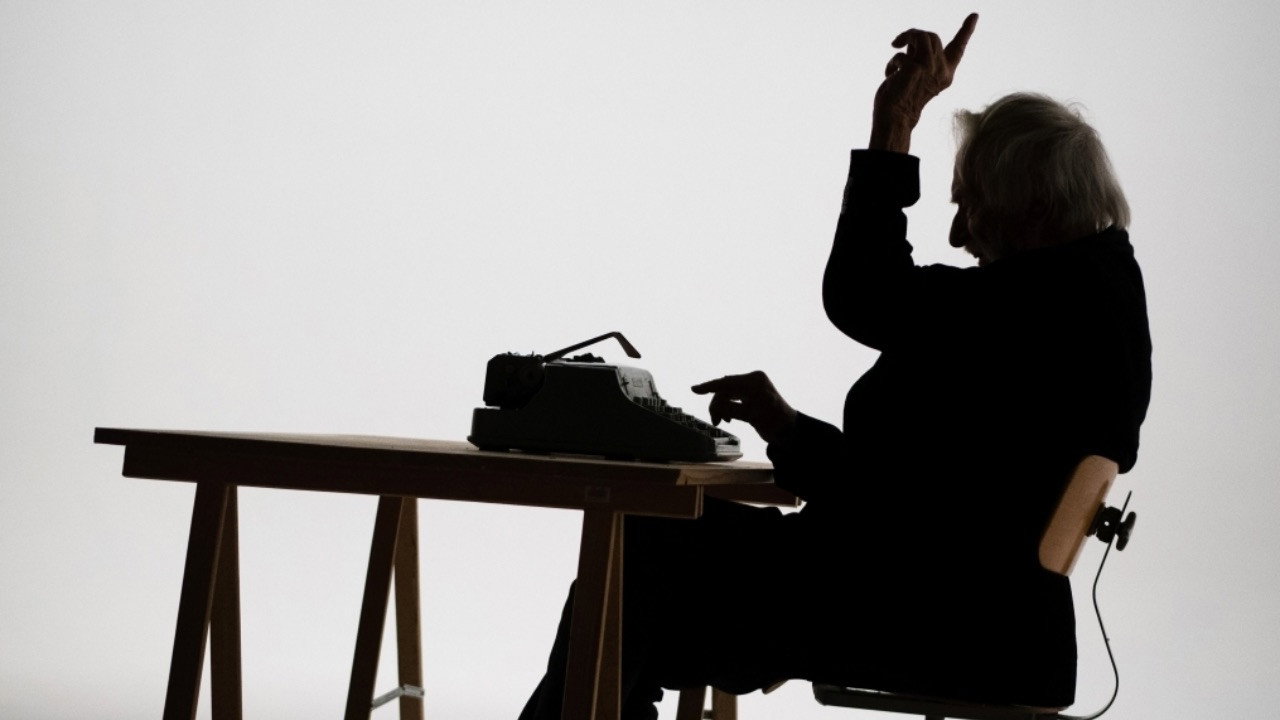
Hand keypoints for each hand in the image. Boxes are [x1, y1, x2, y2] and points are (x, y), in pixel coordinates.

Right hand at [691, 371, 797, 443]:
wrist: (789, 432)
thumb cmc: (775, 423)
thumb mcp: (751, 416)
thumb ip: (731, 410)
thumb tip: (715, 409)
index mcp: (755, 381)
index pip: (727, 382)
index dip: (709, 386)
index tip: (694, 389)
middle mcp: (753, 380)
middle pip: (725, 389)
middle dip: (717, 405)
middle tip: (715, 422)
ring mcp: (752, 386)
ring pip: (727, 394)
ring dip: (721, 408)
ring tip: (721, 423)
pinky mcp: (750, 394)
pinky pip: (732, 398)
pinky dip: (727, 408)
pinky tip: (728, 419)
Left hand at [870, 13, 977, 151]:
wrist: (895, 117)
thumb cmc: (902, 98)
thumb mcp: (917, 74)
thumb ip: (919, 57)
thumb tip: (912, 39)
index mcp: (945, 75)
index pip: (959, 49)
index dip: (966, 30)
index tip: (975, 14)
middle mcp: (942, 71)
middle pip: (933, 36)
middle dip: (914, 34)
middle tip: (898, 42)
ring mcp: (930, 68)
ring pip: (922, 36)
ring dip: (905, 36)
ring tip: (895, 46)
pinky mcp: (916, 67)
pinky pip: (903, 51)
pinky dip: (893, 60)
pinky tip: (890, 74)